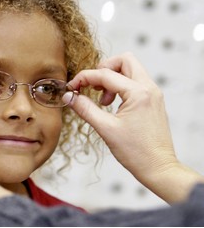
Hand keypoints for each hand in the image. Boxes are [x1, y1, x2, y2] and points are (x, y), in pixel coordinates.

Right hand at [63, 53, 202, 201]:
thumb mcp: (105, 129)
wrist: (158, 168)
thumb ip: (85, 109)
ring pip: (130, 70)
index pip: (105, 74)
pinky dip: (120, 87)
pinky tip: (112, 105)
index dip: (84, 78)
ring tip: (102, 100)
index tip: (72, 87)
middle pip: (124, 60)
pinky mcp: (153, 101)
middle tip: (92, 85)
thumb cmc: (136, 152)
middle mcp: (149, 88)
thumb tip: (69, 96)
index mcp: (139, 93)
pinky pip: (135, 83)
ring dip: (112, 78)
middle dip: (103, 68)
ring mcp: (153, 94)